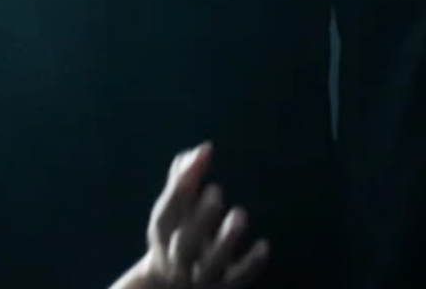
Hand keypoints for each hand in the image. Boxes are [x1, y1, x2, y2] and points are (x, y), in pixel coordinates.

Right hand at [121, 144, 268, 288]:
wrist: (170, 287)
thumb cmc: (176, 234)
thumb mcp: (174, 210)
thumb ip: (184, 179)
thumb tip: (201, 149)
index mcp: (161, 234)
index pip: (166, 211)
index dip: (181, 183)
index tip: (204, 154)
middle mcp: (176, 259)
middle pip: (185, 244)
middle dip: (199, 218)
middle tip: (216, 190)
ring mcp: (198, 278)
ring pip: (210, 266)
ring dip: (225, 241)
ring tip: (239, 213)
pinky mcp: (221, 288)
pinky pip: (236, 280)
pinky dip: (250, 265)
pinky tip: (264, 245)